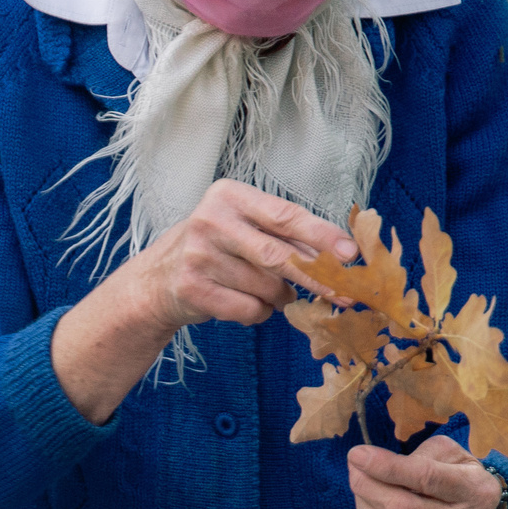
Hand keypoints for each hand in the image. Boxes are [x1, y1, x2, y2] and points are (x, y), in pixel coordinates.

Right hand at [132, 179, 356, 330]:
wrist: (157, 279)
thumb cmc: (216, 248)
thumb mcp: (246, 228)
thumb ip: (288, 237)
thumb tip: (341, 256)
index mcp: (230, 195)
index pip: (286, 216)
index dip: (322, 236)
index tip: (350, 254)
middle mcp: (211, 220)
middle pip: (279, 255)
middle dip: (316, 277)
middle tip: (343, 293)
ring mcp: (198, 255)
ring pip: (266, 288)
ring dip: (280, 298)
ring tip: (268, 292)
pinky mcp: (192, 288)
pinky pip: (248, 309)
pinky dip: (258, 313)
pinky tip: (245, 302)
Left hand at [348, 435, 502, 508]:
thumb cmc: (458, 476)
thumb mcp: (451, 454)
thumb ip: (420, 454)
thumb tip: (379, 464)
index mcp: (473, 491)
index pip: (425, 478)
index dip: (387, 466)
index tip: (357, 454)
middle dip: (367, 484)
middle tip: (354, 465)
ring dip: (362, 500)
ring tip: (359, 479)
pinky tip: (370, 502)